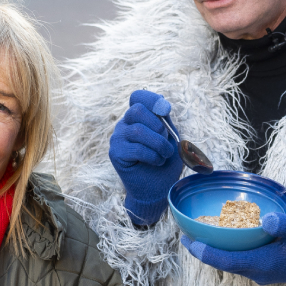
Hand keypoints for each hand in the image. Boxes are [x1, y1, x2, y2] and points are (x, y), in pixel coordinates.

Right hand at [109, 90, 183, 224]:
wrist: (158, 188)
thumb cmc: (165, 162)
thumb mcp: (170, 137)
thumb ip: (166, 120)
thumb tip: (162, 105)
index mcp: (138, 117)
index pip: (138, 97)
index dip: (151, 100)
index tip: (166, 111)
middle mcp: (125, 124)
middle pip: (137, 110)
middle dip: (158, 127)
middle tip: (166, 143)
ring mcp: (117, 138)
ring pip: (138, 130)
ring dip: (159, 144)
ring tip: (164, 155)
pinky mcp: (115, 153)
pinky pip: (136, 148)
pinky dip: (152, 156)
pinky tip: (156, 162)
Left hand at [180, 213, 285, 284]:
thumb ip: (283, 224)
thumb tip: (265, 219)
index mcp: (260, 264)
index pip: (224, 260)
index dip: (204, 252)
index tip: (187, 241)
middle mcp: (258, 272)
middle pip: (223, 263)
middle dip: (204, 251)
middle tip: (187, 236)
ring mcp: (263, 273)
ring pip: (231, 263)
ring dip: (215, 251)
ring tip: (201, 236)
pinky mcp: (269, 269)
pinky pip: (241, 261)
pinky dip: (229, 251)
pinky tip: (229, 238)